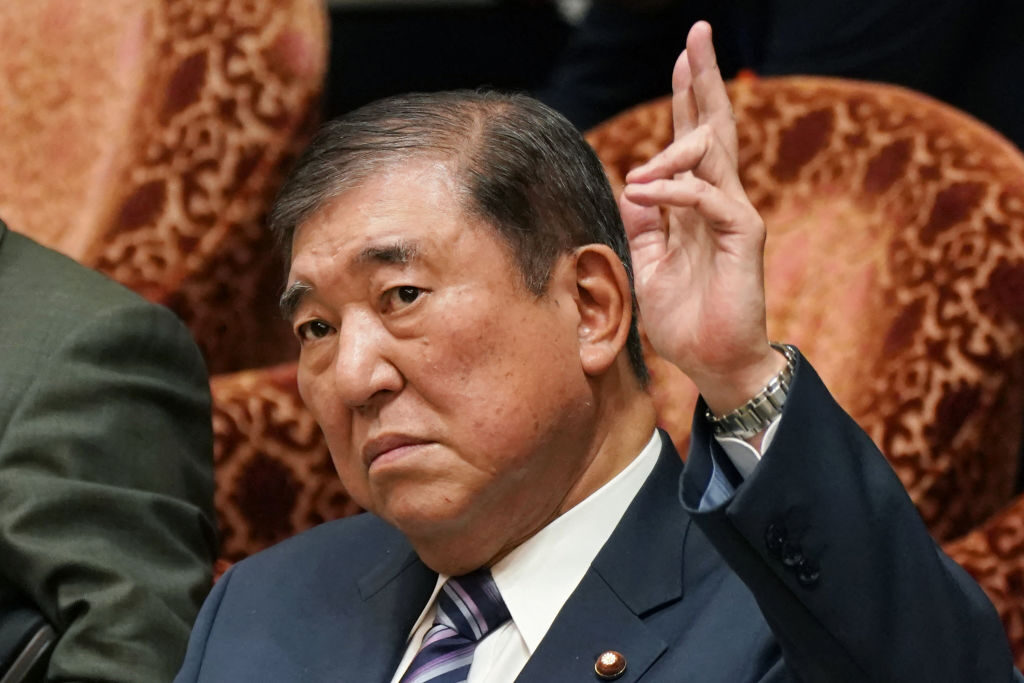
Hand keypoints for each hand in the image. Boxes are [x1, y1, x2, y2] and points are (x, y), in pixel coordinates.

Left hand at [620, 21, 783, 414]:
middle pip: (713, 126)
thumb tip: (632, 183)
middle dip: (703, 80)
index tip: (682, 55)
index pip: (691, 139)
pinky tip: (648, 190)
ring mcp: (733, 214)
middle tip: (698, 33)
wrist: (712, 361)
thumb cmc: (683, 317)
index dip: (686, 96)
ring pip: (714, 151)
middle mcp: (718, 199)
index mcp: (695, 203)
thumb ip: (644, 222)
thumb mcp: (648, 262)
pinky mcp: (743, 235)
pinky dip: (676, 189)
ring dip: (674, 142)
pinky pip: (708, 197)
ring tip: (640, 174)